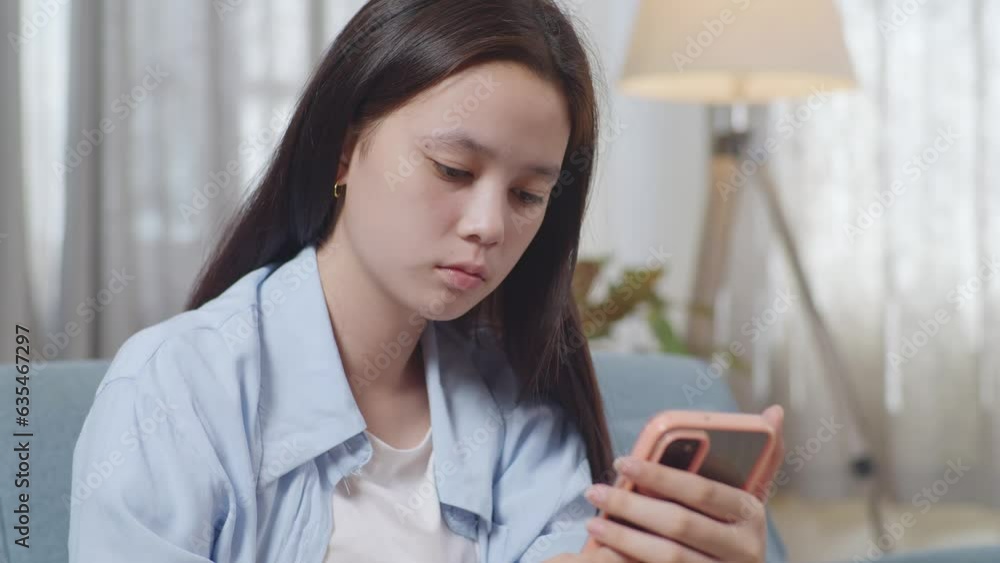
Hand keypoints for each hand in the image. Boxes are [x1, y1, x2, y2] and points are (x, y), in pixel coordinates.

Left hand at [581, 405, 784, 562]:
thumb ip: (758, 456)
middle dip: (631, 505)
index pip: (701, 490)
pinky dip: (627, 562)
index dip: (659, 474)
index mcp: (751, 514)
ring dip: (624, 538)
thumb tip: (775, 410)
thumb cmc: (730, 528)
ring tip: (592, 523)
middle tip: (594, 491)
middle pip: (679, 524)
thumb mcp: (746, 497)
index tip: (621, 461)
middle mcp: (743, 549)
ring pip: (666, 557)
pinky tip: (603, 552)